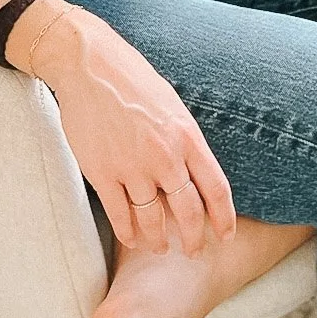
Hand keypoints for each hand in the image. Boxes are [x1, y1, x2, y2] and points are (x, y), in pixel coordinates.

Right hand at [17, 0, 235, 255]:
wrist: (90, 67)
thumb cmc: (133, 81)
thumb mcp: (172, 107)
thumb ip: (184, 141)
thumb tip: (194, 171)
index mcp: (187, 137)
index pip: (216, 189)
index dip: (224, 218)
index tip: (226, 235)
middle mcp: (164, 156)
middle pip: (188, 212)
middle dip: (194, 238)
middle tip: (194, 250)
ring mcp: (133, 167)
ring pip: (153, 219)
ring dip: (159, 240)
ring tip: (161, 248)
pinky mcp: (103, 173)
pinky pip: (120, 215)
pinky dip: (128, 232)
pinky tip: (132, 239)